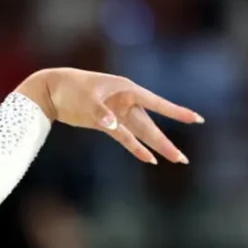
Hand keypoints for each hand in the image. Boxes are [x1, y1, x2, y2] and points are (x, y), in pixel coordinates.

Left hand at [16, 68, 203, 164]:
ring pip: (141, 133)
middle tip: (182, 159)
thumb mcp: (86, 98)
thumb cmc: (71, 88)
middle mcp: (127, 102)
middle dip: (165, 142)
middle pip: (151, 125)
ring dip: (155, 146)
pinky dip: (135, 148)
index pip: (157, 103)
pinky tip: (148, 158)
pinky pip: (125, 138)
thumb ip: (100, 112)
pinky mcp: (107, 123)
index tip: (195, 119)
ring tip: (174, 159)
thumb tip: (113, 126)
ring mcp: (117, 113)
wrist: (52, 90)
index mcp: (127, 89)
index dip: (176, 112)